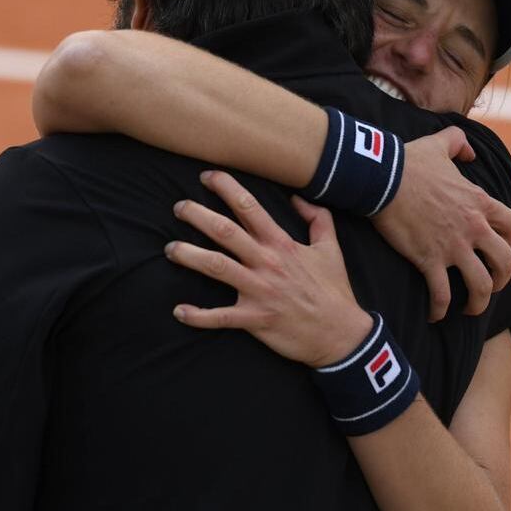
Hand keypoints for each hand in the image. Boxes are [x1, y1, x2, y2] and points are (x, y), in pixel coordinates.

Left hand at [166, 171, 374, 367]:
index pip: (250, 208)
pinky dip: (198, 316)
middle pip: (225, 232)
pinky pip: (220, 317)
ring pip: (216, 267)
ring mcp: (259, 291)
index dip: (226, 188)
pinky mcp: (255, 319)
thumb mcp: (331, 248)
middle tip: (178, 207)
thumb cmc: (334, 290)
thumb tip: (298, 198)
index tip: (207, 177)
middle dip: (198, 215)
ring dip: (189, 256)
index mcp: (282, 244)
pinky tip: (179, 311)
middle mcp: (267, 263)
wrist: (341, 334)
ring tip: (170, 250)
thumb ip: (318, 219)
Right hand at [371, 128, 510, 321]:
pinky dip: (440, 310)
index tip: (497, 248)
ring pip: (481, 285)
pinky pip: (442, 295)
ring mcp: (453, 247)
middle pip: (506, 262)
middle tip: (491, 284)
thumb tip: (469, 151)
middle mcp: (474, 228)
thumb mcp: (439, 143)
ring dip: (478, 302)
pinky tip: (434, 315)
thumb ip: (459, 143)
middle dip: (503, 278)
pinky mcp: (429, 260)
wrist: (382, 177)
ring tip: (468, 309)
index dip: (509, 241)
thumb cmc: (408, 160)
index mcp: (479, 202)